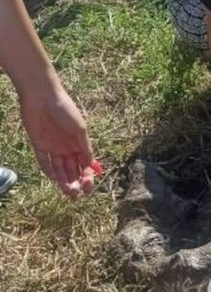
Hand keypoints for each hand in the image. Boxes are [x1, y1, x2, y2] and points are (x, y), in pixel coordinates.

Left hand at [18, 83, 99, 197]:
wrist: (42, 96)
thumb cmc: (65, 109)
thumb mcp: (79, 130)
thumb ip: (85, 148)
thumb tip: (91, 166)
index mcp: (79, 143)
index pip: (85, 165)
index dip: (87, 178)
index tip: (89, 189)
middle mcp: (67, 147)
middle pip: (72, 170)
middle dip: (75, 183)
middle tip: (76, 196)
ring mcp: (52, 146)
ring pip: (59, 168)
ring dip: (63, 181)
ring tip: (68, 192)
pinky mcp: (39, 144)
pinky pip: (44, 161)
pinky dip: (49, 171)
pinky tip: (54, 180)